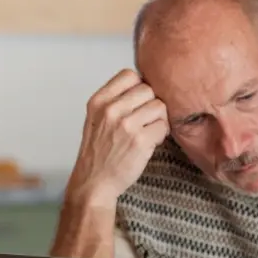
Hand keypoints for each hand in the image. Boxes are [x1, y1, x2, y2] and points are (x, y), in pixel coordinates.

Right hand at [67, 69, 168, 203]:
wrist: (93, 182)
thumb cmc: (98, 152)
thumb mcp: (96, 118)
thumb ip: (115, 100)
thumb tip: (145, 86)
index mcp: (99, 101)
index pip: (129, 75)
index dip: (139, 86)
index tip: (138, 101)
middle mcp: (110, 110)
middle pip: (148, 89)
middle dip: (151, 104)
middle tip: (146, 120)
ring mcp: (126, 125)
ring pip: (159, 106)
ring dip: (159, 119)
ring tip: (148, 131)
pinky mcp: (140, 141)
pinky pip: (164, 126)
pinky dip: (161, 134)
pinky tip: (151, 142)